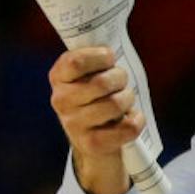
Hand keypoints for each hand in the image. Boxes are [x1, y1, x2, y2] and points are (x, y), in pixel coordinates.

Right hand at [48, 47, 142, 193]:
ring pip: (116, 104)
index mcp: (58, 77)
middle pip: (102, 83)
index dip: (101, 57)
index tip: (109, 58)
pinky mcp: (92, 144)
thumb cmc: (96, 96)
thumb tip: (111, 49)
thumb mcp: (87, 74)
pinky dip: (137, 120)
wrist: (92, 140)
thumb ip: (94, 59)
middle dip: (121, 78)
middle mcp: (61, 101)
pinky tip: (130, 118)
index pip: (76, 62)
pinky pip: (128, 127)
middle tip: (121, 83)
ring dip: (128, 99)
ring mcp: (74, 125)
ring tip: (125, 101)